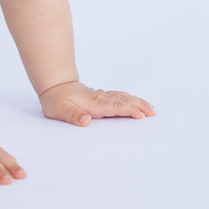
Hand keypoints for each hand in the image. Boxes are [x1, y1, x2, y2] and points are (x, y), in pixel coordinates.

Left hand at [39, 81, 155, 126]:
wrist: (55, 87)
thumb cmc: (56, 100)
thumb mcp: (60, 110)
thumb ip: (73, 115)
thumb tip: (86, 121)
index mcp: (93, 103)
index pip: (114, 106)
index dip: (128, 110)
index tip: (141, 114)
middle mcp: (100, 98)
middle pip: (123, 101)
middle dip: (139, 105)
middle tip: (153, 111)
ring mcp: (102, 96)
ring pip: (122, 98)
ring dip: (137, 102)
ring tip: (150, 108)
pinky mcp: (101, 97)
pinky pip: (119, 97)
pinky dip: (129, 99)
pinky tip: (136, 102)